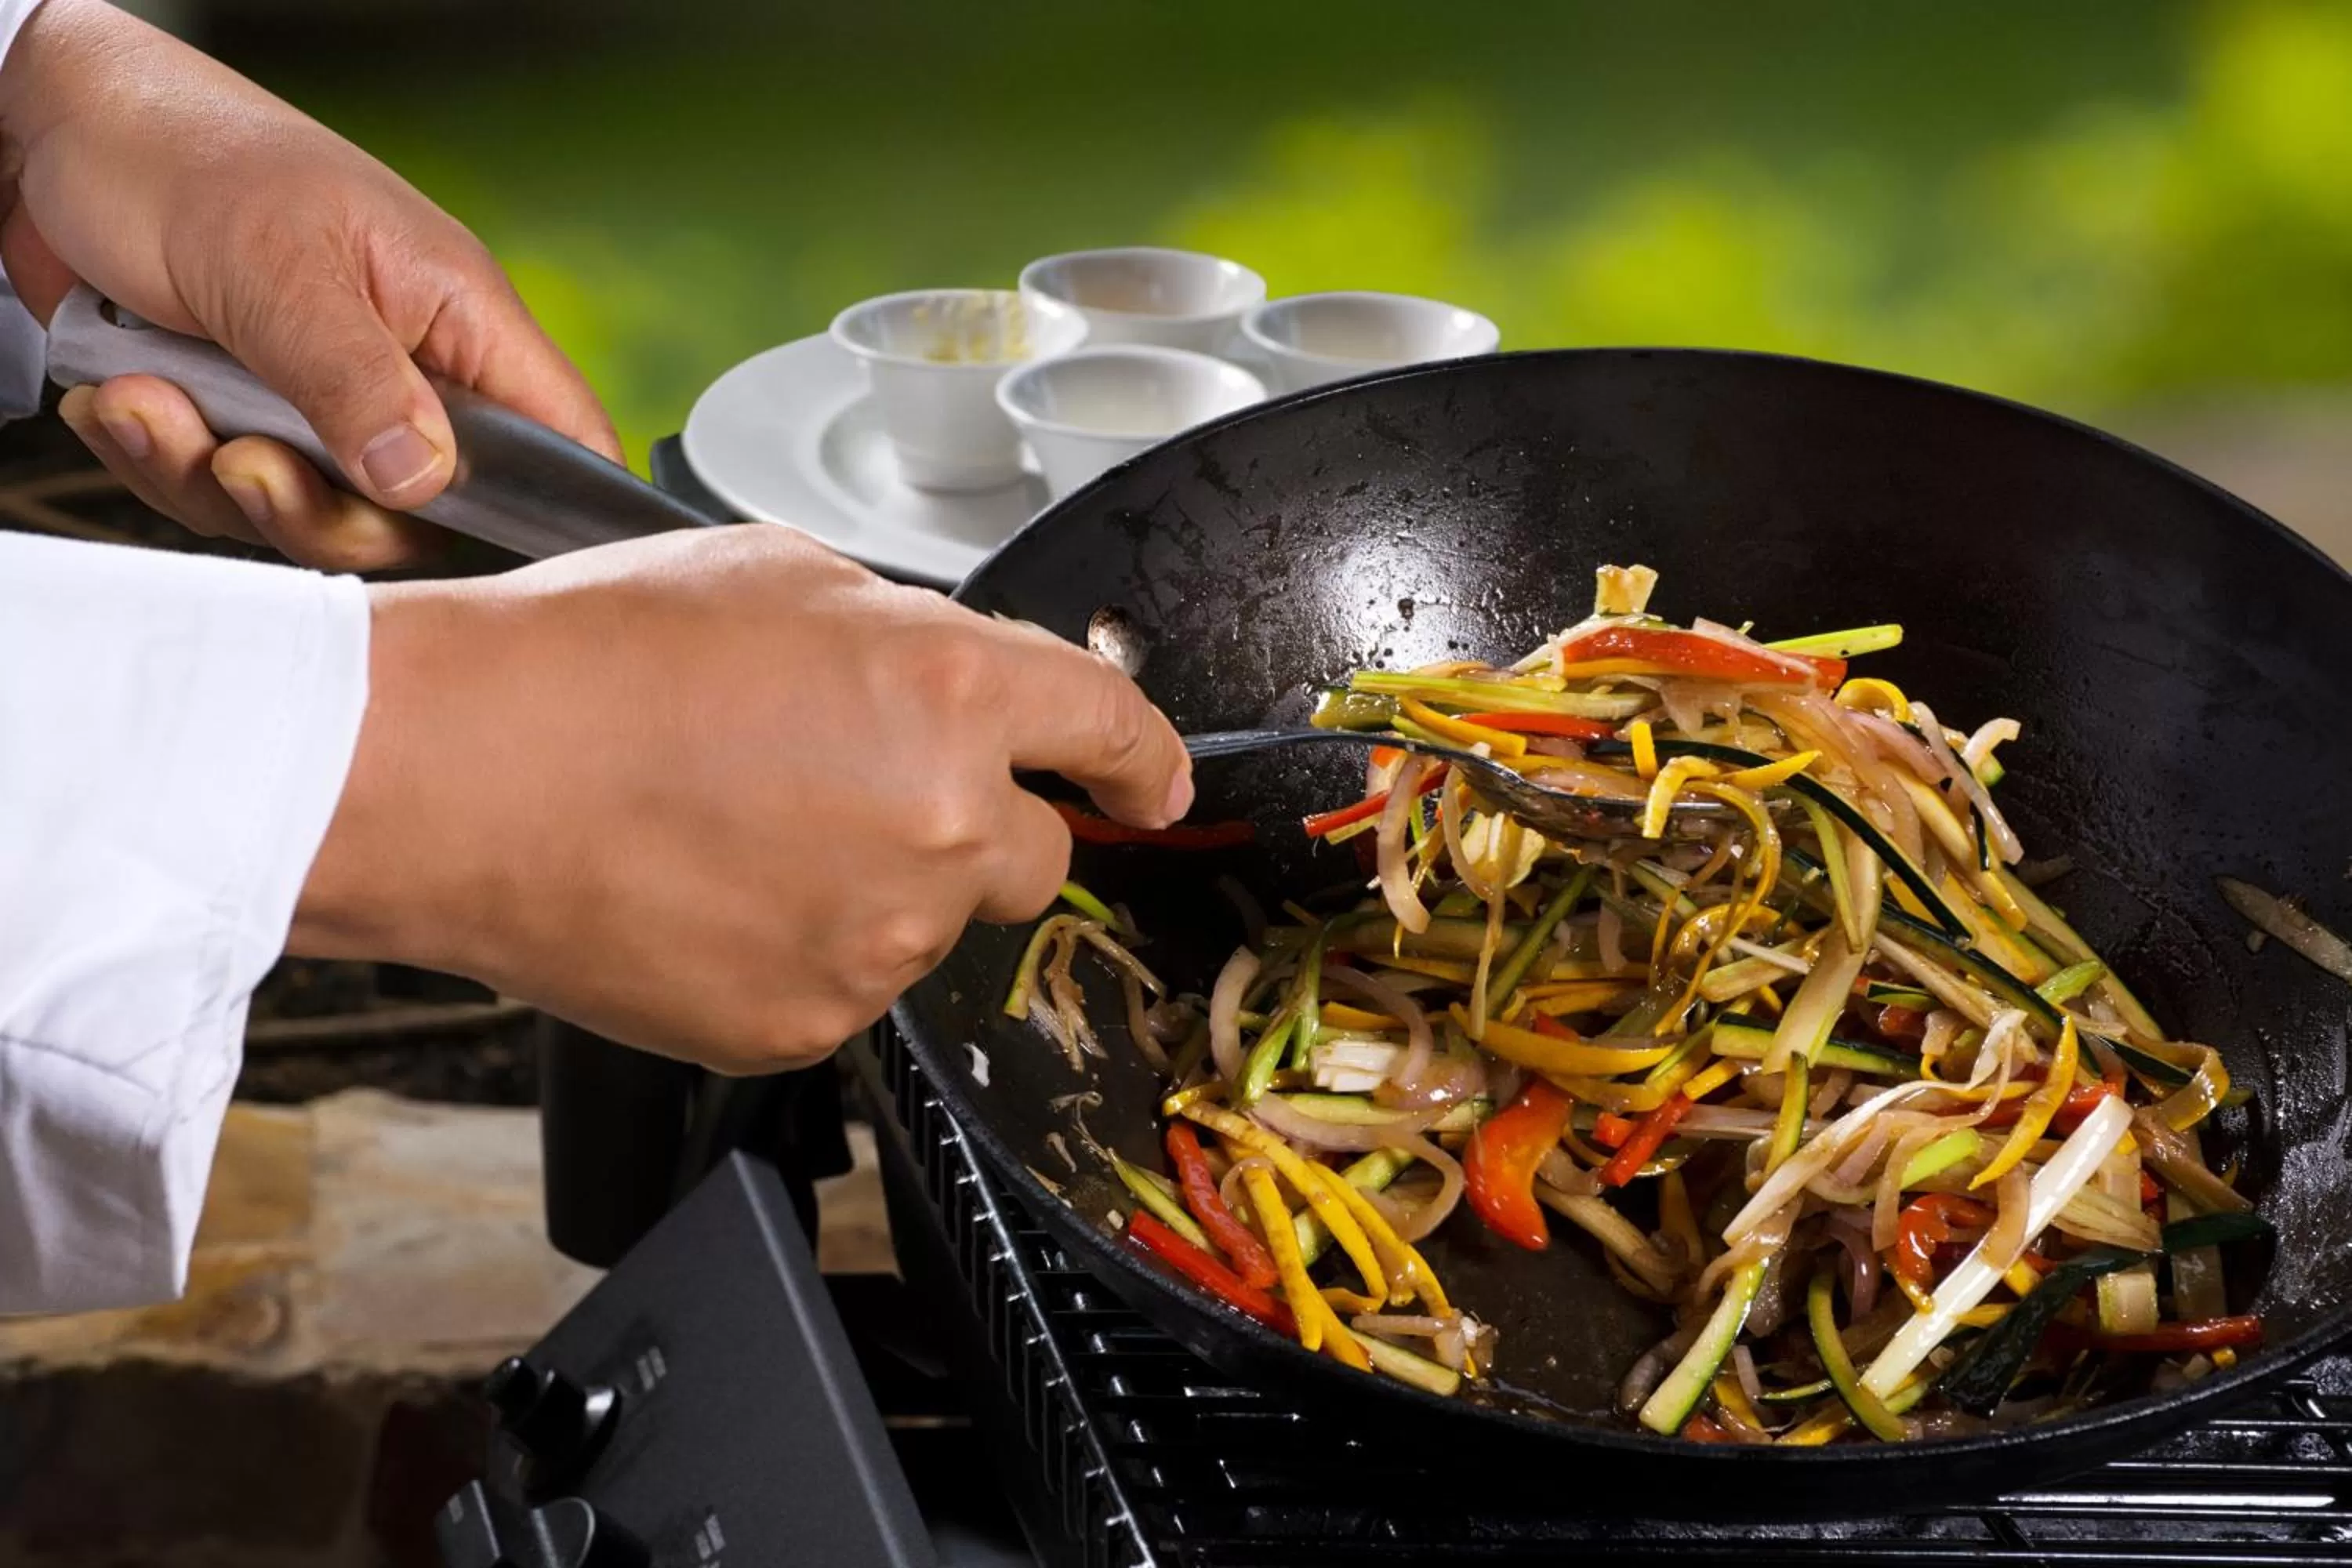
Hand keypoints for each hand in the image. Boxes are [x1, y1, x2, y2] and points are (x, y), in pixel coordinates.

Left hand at [0, 0, 617, 568]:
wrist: (51, 127)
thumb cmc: (182, 153)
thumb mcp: (278, 268)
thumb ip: (358, 381)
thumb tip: (424, 480)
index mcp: (456, 316)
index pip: (559, 437)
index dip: (550, 512)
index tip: (478, 549)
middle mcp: (402, 369)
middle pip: (420, 514)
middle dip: (319, 510)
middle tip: (243, 461)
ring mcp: (321, 400)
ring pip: (312, 512)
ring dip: (211, 476)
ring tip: (146, 401)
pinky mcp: (244, 419)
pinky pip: (224, 492)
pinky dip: (161, 458)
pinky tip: (121, 396)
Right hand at [290, 526, 1195, 1073]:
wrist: (451, 776)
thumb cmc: (590, 658)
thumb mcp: (779, 572)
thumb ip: (907, 631)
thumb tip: (957, 674)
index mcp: (951, 692)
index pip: (1112, 733)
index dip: (1144, 761)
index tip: (1151, 786)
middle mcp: (941, 826)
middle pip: (1035, 854)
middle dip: (980, 822)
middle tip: (861, 788)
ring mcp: (878, 940)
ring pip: (934, 922)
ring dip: (881, 884)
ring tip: (745, 828)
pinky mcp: (808, 1023)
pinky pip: (850, 985)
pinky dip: (808, 948)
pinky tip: (717, 891)